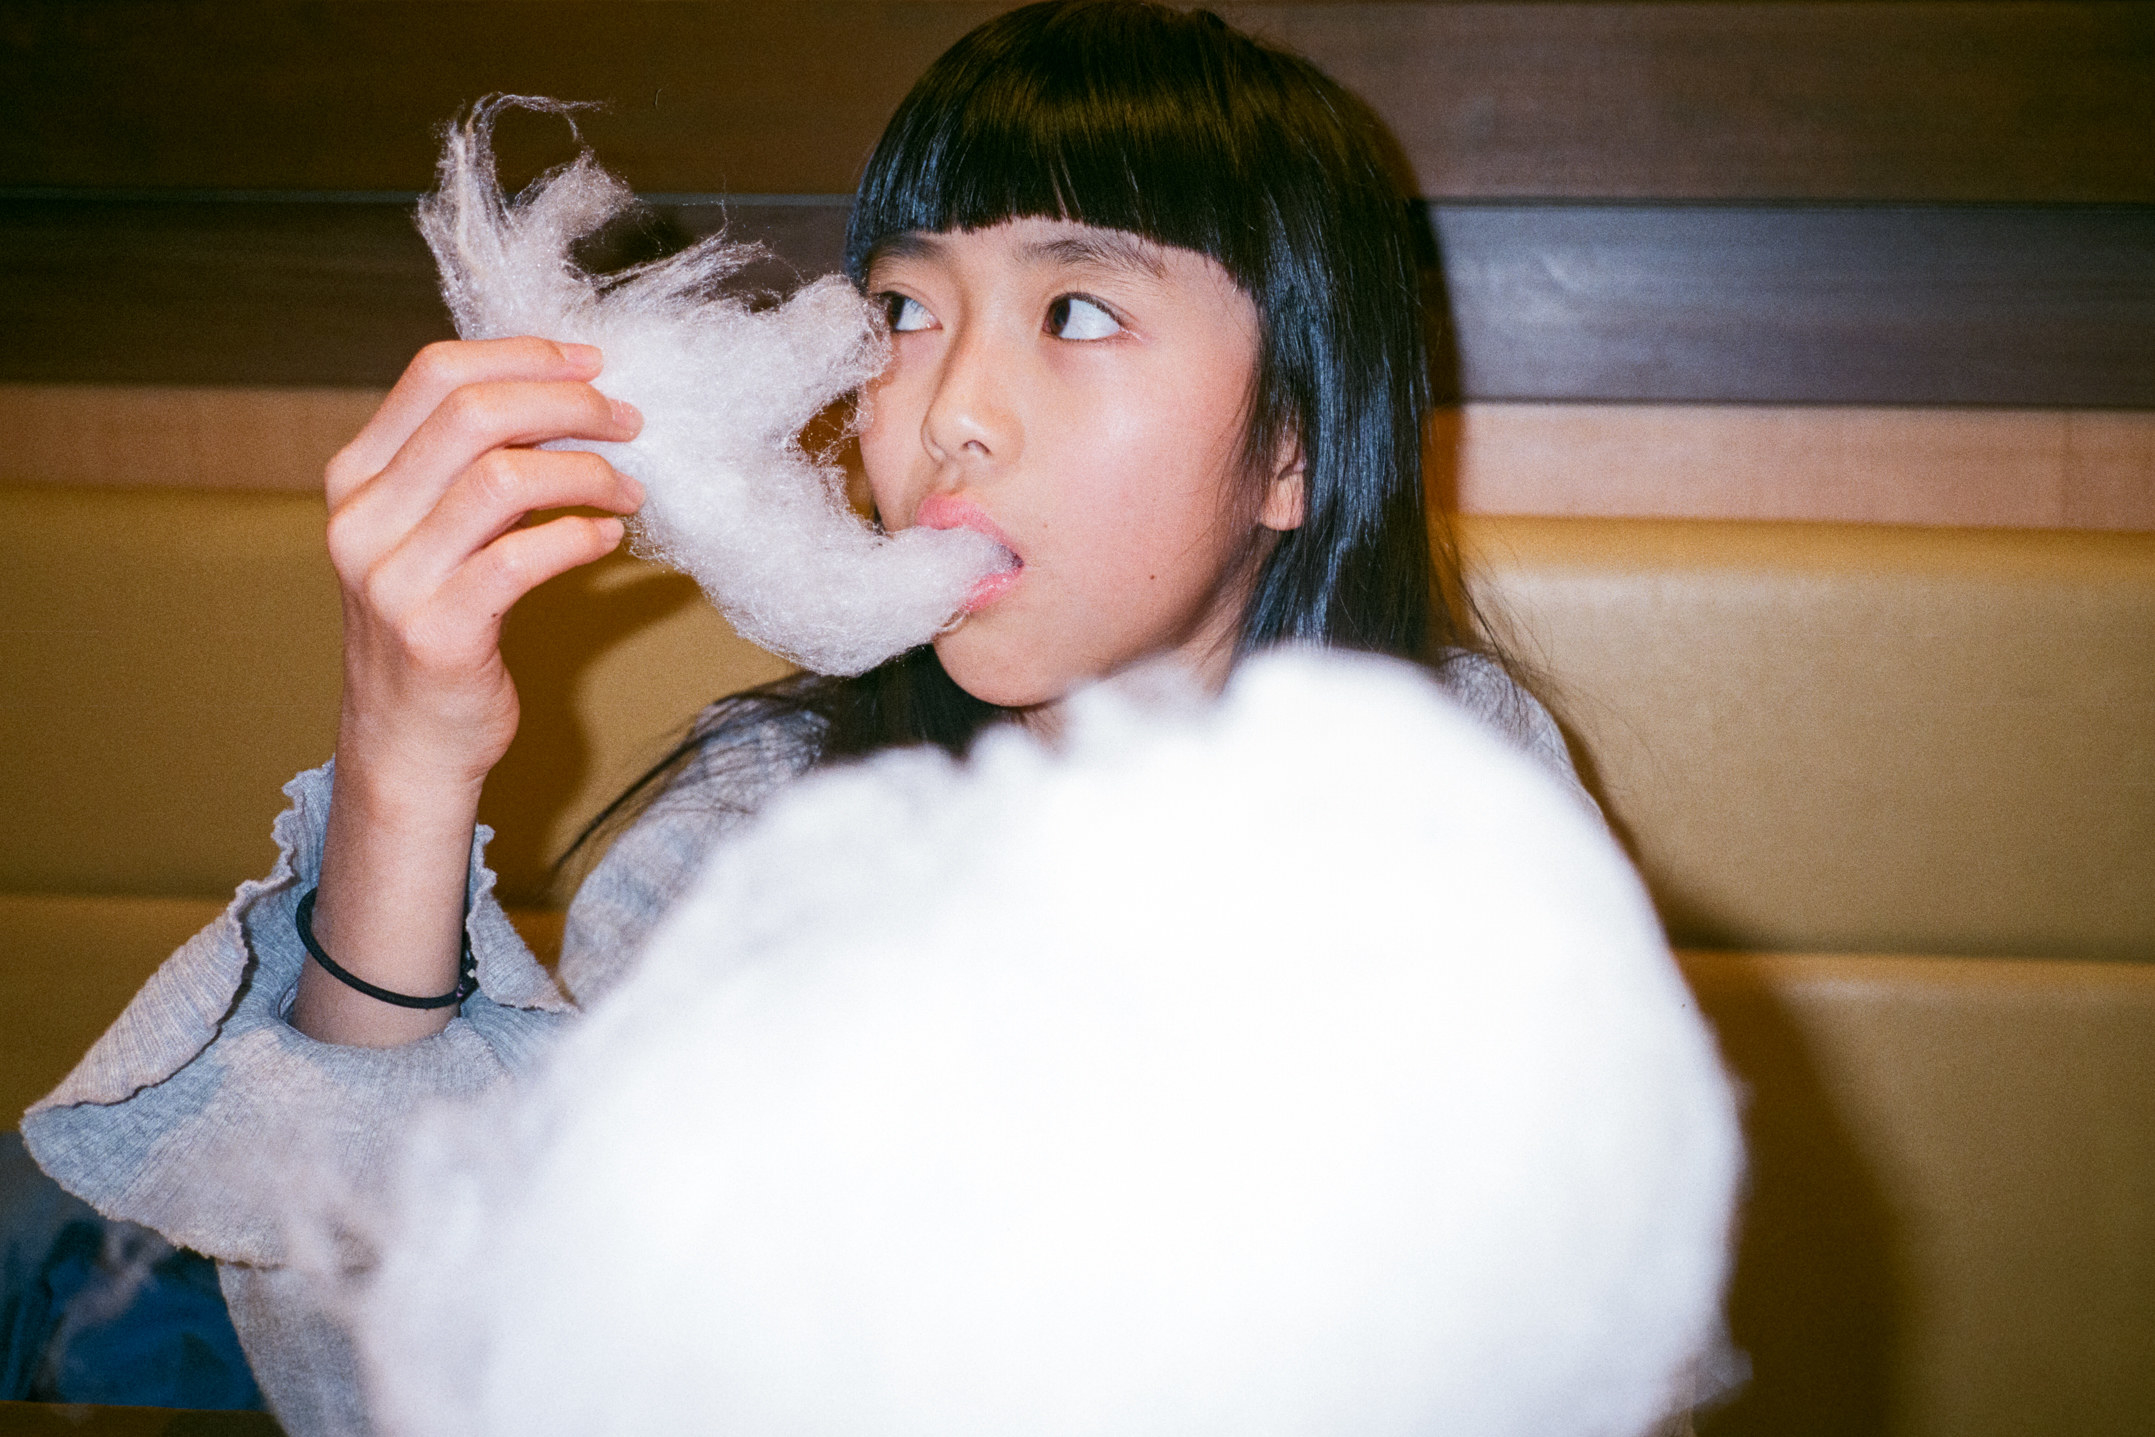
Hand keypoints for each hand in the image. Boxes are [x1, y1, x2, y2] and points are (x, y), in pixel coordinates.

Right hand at [296, 337, 643, 1045]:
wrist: (408, 745)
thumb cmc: (437, 629)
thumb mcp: (430, 534)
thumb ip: (466, 469)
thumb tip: (563, 399)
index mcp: (357, 478)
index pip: (434, 373)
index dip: (522, 355)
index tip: (591, 363)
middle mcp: (362, 519)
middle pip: (473, 413)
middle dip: (567, 405)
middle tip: (627, 421)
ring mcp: (393, 577)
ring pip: (501, 477)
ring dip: (584, 472)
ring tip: (628, 491)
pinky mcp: (436, 632)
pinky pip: (521, 558)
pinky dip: (578, 538)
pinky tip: (608, 540)